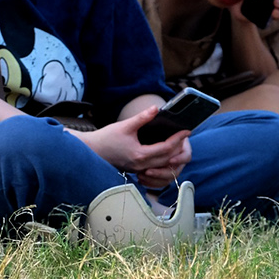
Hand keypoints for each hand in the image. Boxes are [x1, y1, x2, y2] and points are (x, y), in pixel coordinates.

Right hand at [75, 105, 191, 182]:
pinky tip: (165, 154)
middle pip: (168, 159)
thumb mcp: (124, 126)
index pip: (166, 148)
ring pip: (163, 166)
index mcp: (140, 154)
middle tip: (184, 136)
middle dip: (179, 147)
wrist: (91, 150)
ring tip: (178, 144)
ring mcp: (138, 170)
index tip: (186, 130)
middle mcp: (141, 165)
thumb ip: (142, 118)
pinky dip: (164, 161)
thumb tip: (155, 109)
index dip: (178, 138)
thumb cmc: (105, 138)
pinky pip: (155, 168)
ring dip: (173, 156)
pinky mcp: (135, 170)